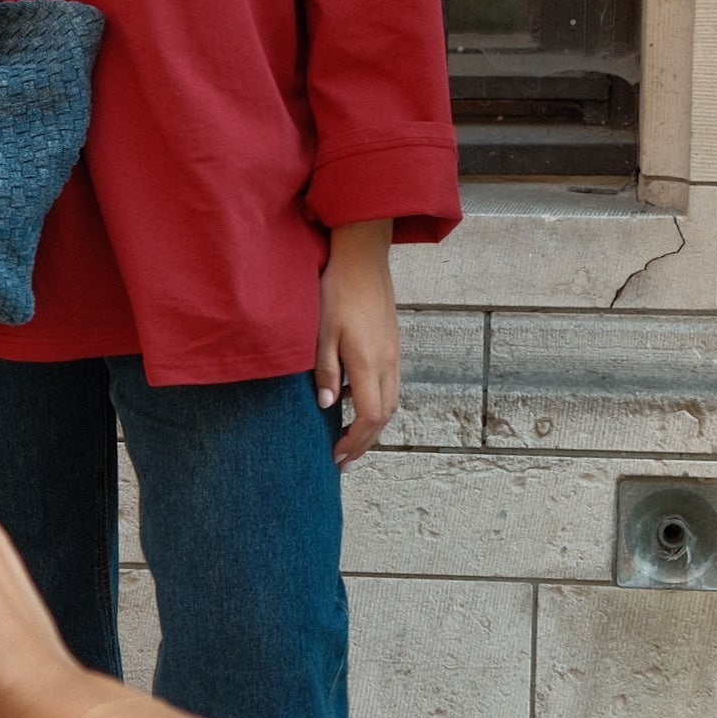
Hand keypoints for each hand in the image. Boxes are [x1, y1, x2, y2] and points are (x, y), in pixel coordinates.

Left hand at [316, 221, 399, 465]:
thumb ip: (326, 371)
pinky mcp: (393, 345)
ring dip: (372, 426)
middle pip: (384, 417)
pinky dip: (375, 404)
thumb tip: (328, 406)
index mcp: (369, 362)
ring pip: (391, 402)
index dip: (355, 441)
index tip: (337, 456)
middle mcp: (388, 362)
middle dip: (365, 442)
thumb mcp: (322, 332)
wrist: (363, 257)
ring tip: (350, 440)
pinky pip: (390, 385)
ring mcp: (394, 353)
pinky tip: (353, 403)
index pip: (370, 416)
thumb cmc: (337, 291)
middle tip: (343, 460)